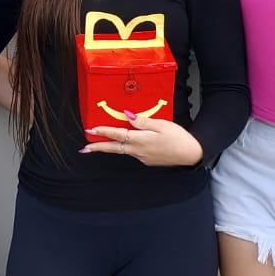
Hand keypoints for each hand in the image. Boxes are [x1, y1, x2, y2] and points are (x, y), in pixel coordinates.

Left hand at [82, 109, 203, 165]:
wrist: (191, 154)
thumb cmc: (178, 137)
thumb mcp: (162, 124)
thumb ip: (143, 121)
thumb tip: (127, 116)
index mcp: (141, 140)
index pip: (118, 134)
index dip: (103, 132)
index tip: (91, 130)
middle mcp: (138, 150)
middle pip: (114, 148)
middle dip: (98, 147)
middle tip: (84, 148)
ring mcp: (142, 157)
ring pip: (121, 151)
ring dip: (108, 148)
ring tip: (96, 146)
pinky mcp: (147, 160)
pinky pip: (131, 153)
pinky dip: (122, 148)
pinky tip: (120, 145)